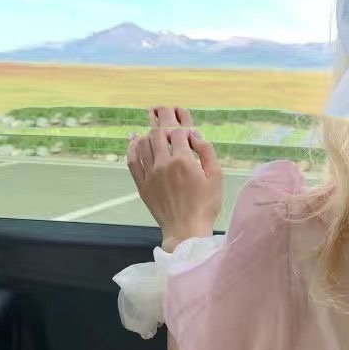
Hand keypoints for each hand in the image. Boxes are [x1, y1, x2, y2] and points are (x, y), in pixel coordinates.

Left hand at [127, 107, 221, 248]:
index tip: (186, 131)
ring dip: (149, 134)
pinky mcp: (142, 185)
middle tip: (167, 119)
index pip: (178, 132)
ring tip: (155, 132)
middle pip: (157, 134)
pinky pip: (132, 161)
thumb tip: (195, 135)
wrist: (186, 230)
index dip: (183, 128)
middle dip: (163, 123)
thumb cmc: (206, 205)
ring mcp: (150, 174)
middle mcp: (163, 163)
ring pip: (143, 144)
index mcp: (183, 160)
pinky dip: (132, 147)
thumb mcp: (216, 176)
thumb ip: (207, 152)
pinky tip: (133, 139)